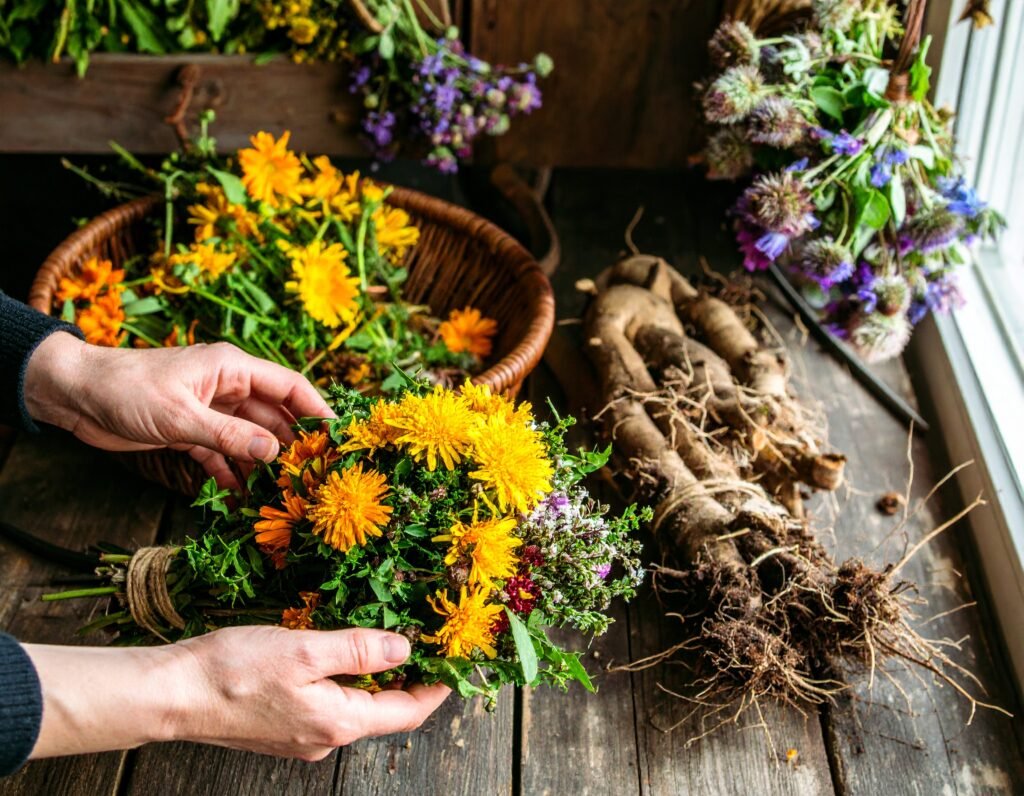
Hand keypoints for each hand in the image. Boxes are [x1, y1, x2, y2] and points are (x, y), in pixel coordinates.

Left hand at [23, 334, 333, 488]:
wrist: (74, 393)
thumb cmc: (126, 390)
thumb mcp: (181, 416)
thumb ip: (229, 436)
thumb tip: (274, 453)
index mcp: (232, 368)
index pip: (289, 386)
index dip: (317, 410)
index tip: (339, 437)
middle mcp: (227, 387)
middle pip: (274, 416)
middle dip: (293, 445)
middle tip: (313, 476)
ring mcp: (209, 409)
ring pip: (250, 438)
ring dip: (263, 464)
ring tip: (282, 494)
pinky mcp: (190, 430)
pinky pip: (222, 453)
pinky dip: (232, 473)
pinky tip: (241, 498)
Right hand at [26, 627, 450, 759]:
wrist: (171, 694)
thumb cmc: (234, 670)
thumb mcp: (305, 649)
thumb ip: (358, 649)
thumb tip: (404, 648)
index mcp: (338, 722)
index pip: (405, 712)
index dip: (435, 688)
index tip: (454, 665)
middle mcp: (324, 738)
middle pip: (382, 711)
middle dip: (408, 681)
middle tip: (426, 644)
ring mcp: (301, 736)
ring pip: (354, 706)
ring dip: (374, 678)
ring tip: (388, 641)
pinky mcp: (280, 726)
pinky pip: (327, 705)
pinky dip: (344, 681)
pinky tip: (339, 654)